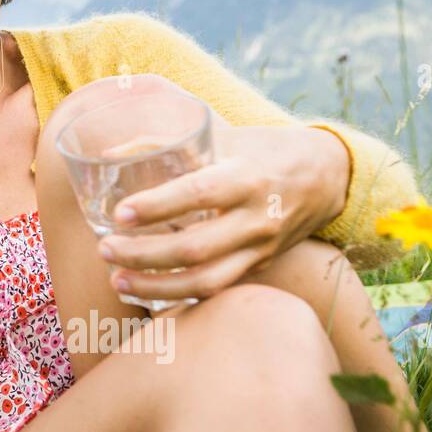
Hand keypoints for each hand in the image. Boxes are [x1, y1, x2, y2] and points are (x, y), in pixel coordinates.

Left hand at [96, 122, 349, 301]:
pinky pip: (217, 290)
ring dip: (156, 287)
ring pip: (206, 281)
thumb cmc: (260, 150)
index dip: (157, 206)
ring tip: (116, 281)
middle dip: (144, 255)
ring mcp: (261, 249)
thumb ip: (169, 143)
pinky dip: (179, 296)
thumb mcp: (223, 136)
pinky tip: (145, 294)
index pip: (198, 194)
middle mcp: (257, 218)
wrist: (326, 175)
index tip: (119, 213)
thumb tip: (109, 154)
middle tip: (105, 250)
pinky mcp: (259, 267)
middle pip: (196, 248)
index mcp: (247, 176)